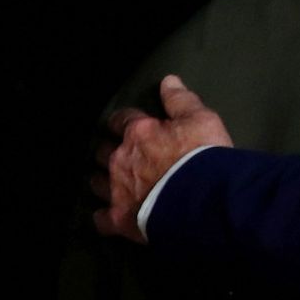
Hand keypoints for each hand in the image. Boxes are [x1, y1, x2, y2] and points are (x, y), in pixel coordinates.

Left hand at [92, 75, 232, 242]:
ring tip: (111, 182)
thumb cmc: (203, 156)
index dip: (123, 121)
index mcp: (139, 133)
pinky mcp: (120, 218)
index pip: (121, 120)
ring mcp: (117, 190)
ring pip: (97, 182)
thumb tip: (168, 80)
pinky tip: (108, 215)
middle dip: (109, 150)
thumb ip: (181, 100)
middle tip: (120, 153)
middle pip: (103, 151)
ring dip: (103, 180)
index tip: (127, 123)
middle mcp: (121, 159)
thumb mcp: (201, 119)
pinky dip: (104, 216)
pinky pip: (101, 218)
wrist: (203, 199)